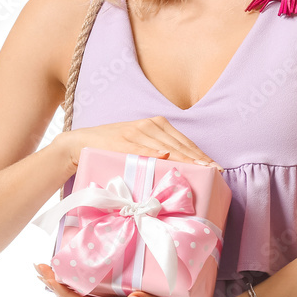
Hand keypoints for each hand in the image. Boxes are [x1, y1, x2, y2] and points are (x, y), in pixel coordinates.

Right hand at [52, 117, 220, 171]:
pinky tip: (166, 158)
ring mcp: (137, 131)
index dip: (202, 156)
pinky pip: (142, 148)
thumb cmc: (114, 148)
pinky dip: (153, 153)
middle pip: (180, 146)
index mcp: (158, 124)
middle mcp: (150, 124)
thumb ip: (160, 154)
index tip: (216, 168)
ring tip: (200, 169)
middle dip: (199, 160)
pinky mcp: (123, 140)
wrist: (80, 144)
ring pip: (166, 147)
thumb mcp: (140, 148)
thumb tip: (185, 170)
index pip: (185, 143)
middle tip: (214, 172)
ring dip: (184, 158)